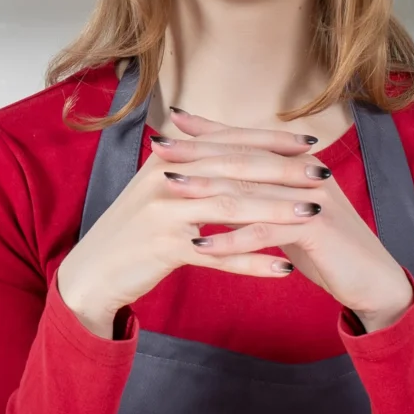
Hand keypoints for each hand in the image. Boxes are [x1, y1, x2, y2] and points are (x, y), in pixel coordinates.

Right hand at [53, 118, 303, 337]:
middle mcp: (166, 177)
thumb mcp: (158, 190)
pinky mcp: (164, 248)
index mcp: (170, 159)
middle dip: (283, 171)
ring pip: (231, 207)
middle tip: (322, 174)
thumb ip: (193, 165)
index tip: (309, 142)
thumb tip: (229, 144)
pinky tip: (283, 267)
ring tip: (314, 215)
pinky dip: (252, 261)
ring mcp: (164, 212)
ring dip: (276, 211)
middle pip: (236, 169)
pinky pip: (218, 253)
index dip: (270, 141)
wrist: (91, 272)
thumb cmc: (133, 232)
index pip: (229, 142)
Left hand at [156, 109, 413, 332]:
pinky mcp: (317, 228)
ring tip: (169, 190)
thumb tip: (217, 178)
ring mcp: (313, 196)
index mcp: (297, 161)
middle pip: (243, 157)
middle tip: (158, 149)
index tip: (167, 127)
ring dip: (207, 190)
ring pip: (251, 190)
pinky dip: (232, 239)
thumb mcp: (287, 213)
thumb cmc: (324, 246)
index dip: (207, 133)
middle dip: (198, 152)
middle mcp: (306, 170)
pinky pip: (265, 231)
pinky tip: (201, 247)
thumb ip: (258, 193)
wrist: (371, 278)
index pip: (245, 140)